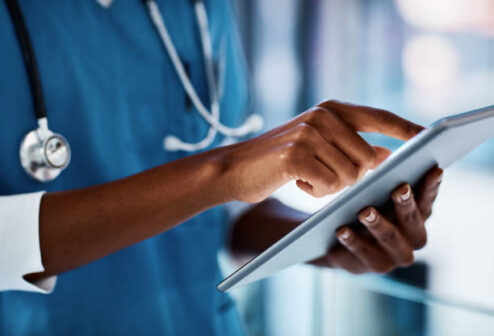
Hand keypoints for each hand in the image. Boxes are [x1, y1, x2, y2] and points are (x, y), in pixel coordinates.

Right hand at [218, 100, 422, 202]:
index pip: (378, 117)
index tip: (427, 139)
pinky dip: (315, 192)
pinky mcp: (296, 155)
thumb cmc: (279, 162)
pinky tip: (295, 181)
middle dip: (351, 177)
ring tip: (305, 176)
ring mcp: (309, 133)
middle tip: (321, 175)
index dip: (405, 129)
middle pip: (368, 159)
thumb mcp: (317, 146)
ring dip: (331, 186)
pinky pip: (328, 186)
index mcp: (331, 109)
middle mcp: (322, 115)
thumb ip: (351, 145)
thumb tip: (386, 155)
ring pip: (349, 176)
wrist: (234, 168)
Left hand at [311, 167, 442, 273]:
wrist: (338, 240)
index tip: (433, 169)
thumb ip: (383, 177)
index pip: (428, 201)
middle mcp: (412, 239)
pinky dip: (352, 240)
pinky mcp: (370, 266)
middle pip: (412, 222)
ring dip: (377, 223)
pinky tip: (341, 229)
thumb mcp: (375, 192)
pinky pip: (361, 253)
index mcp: (419, 217)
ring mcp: (393, 256)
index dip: (431, 187)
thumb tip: (385, 155)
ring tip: (364, 211)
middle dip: (406, 205)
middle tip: (399, 188)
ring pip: (388, 238)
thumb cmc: (364, 206)